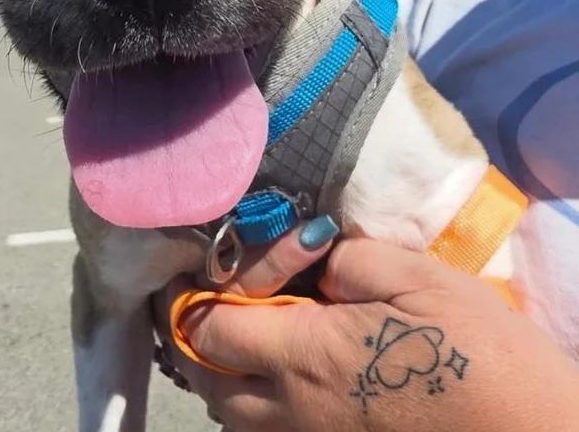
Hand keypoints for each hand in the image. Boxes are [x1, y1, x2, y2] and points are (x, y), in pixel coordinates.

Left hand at [155, 230, 578, 431]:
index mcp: (304, 354)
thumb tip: (304, 258)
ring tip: (248, 330)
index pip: (207, 328)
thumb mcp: (416, 277)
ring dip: (221, 370)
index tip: (204, 265)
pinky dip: (252, 405)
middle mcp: (290, 409)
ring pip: (228, 415)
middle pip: (203, 378)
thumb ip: (343, 259)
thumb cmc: (479, 351)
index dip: (194, 293)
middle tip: (220, 295)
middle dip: (196, 334)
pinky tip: (283, 373)